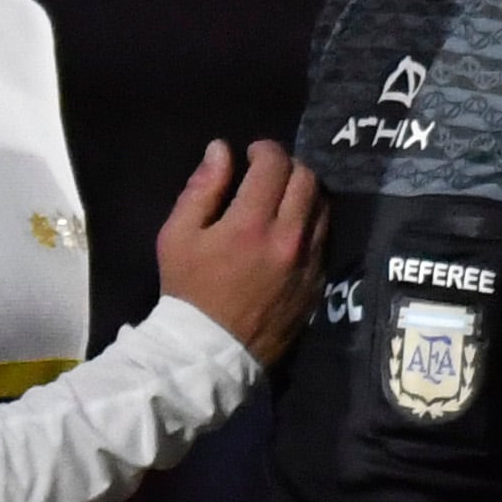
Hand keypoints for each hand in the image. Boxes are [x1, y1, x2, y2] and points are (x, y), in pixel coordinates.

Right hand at [153, 139, 326, 356]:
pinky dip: (311, 221)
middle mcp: (288, 237)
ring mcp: (309, 260)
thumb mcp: (177, 237)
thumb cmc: (188, 292)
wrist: (212, 352)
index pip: (274, 165)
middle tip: (269, 173)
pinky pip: (325, 236)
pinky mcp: (318, 280)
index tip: (252, 153)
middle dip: (288, 166)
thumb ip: (201, 189)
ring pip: (322, 205)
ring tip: (284, 197)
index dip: (264, 150)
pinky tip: (292, 228)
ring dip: (305, 191)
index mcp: (250, 223)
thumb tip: (221, 150)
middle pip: (306, 178)